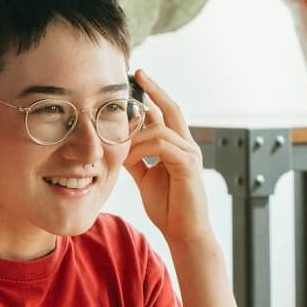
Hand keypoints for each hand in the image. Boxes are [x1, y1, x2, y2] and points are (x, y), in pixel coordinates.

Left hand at [124, 70, 213, 246]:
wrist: (183, 232)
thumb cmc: (167, 206)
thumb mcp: (145, 177)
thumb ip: (136, 158)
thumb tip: (119, 145)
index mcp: (176, 146)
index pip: (164, 113)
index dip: (151, 96)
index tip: (136, 78)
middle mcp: (186, 145)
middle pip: (171, 109)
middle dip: (153, 90)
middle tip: (137, 74)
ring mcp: (190, 154)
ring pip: (161, 129)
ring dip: (135, 135)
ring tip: (117, 146)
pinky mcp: (188, 165)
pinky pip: (163, 146)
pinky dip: (142, 148)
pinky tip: (128, 158)